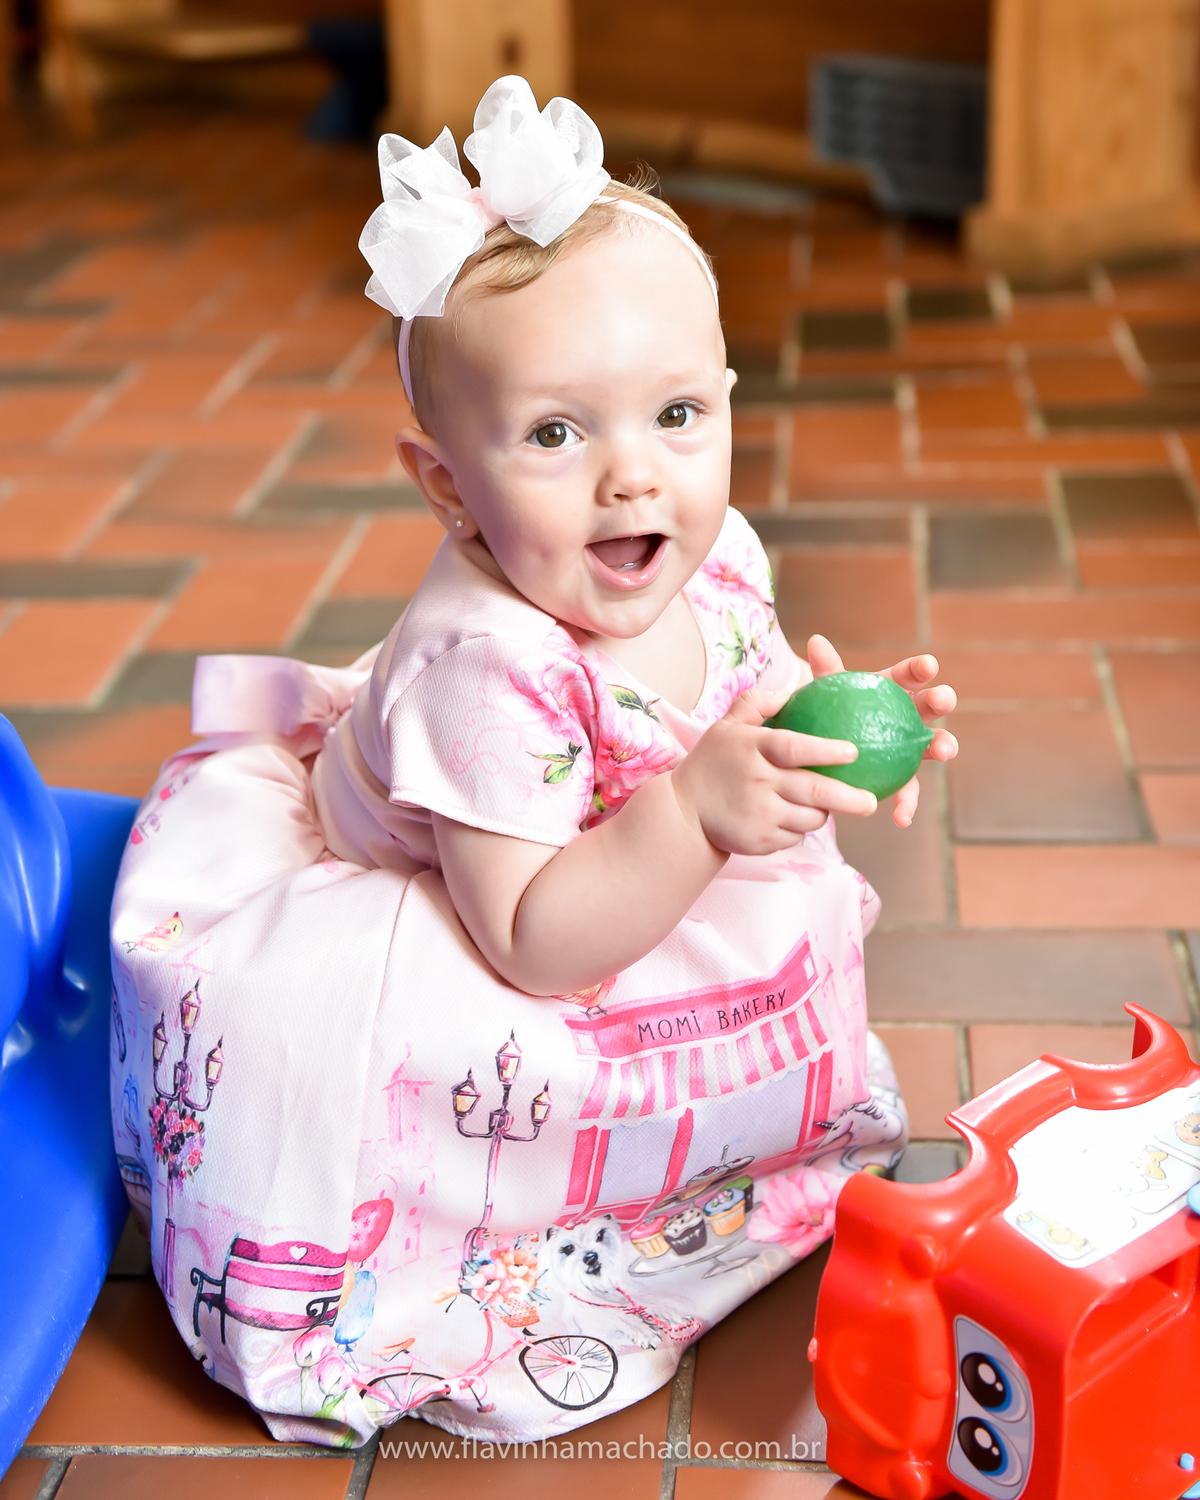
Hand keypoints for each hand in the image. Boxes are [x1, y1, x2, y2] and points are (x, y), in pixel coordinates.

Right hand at [670, 687, 877, 855]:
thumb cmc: (712, 763)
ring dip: (824, 812)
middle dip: (849, 798)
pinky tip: (793, 818)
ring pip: (810, 818)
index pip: (794, 748)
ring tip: (829, 805)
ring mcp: (758, 814)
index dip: (826, 750)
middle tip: (871, 801)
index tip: (853, 752)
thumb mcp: (726, 726)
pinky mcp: (760, 841)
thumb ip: (757, 703)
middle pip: (813, 791)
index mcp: (752, 748)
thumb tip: (792, 691)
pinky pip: (796, 836)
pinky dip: (801, 828)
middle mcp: (756, 781)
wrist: (682, 813)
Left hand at [806, 634, 958, 828]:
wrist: (824, 748)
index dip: (920, 669)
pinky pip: (909, 791)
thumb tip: (815, 640)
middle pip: (930, 706)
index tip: (928, 665)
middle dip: (942, 699)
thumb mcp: (826, 693)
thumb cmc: (829, 713)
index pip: (909, 675)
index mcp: (892, 690)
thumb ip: (826, 671)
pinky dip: (907, 804)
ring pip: (933, 745)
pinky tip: (900, 819)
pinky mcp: (904, 778)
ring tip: (945, 750)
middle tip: (942, 699)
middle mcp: (909, 716)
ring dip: (944, 745)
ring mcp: (911, 747)